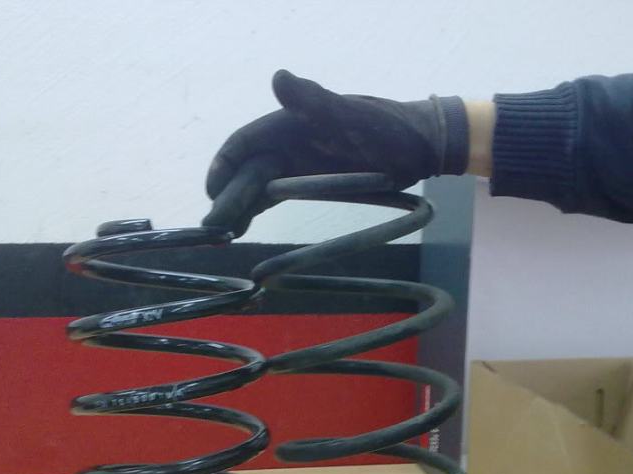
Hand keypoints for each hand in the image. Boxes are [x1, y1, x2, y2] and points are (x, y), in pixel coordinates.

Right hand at [202, 69, 469, 232]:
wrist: (421, 147)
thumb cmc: (390, 130)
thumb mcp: (354, 118)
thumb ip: (316, 101)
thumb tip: (278, 78)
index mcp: (290, 123)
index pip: (244, 143)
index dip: (223, 166)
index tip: (211, 193)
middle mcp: (287, 143)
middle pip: (246, 172)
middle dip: (227, 198)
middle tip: (212, 231)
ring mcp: (296, 164)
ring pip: (255, 187)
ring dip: (236, 209)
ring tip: (221, 236)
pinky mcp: (307, 182)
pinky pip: (272, 197)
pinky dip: (254, 211)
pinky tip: (241, 228)